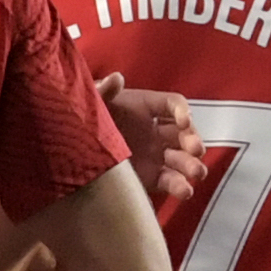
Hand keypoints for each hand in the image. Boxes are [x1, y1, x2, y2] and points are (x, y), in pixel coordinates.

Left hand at [93, 75, 216, 216]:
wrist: (73, 151)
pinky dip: (180, 187)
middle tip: (195, 148)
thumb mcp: (93, 104)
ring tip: (196, 173)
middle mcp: (157, 130)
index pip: (173, 103)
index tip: (184, 119)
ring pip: (182, 159)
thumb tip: (116, 78)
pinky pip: (171, 181)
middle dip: (193, 140)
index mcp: (147, 107)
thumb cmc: (87, 119)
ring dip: (192, 165)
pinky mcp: (152, 177)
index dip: (182, 110)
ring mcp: (156, 155)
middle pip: (184, 133)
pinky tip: (185, 191)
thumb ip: (103, 91)